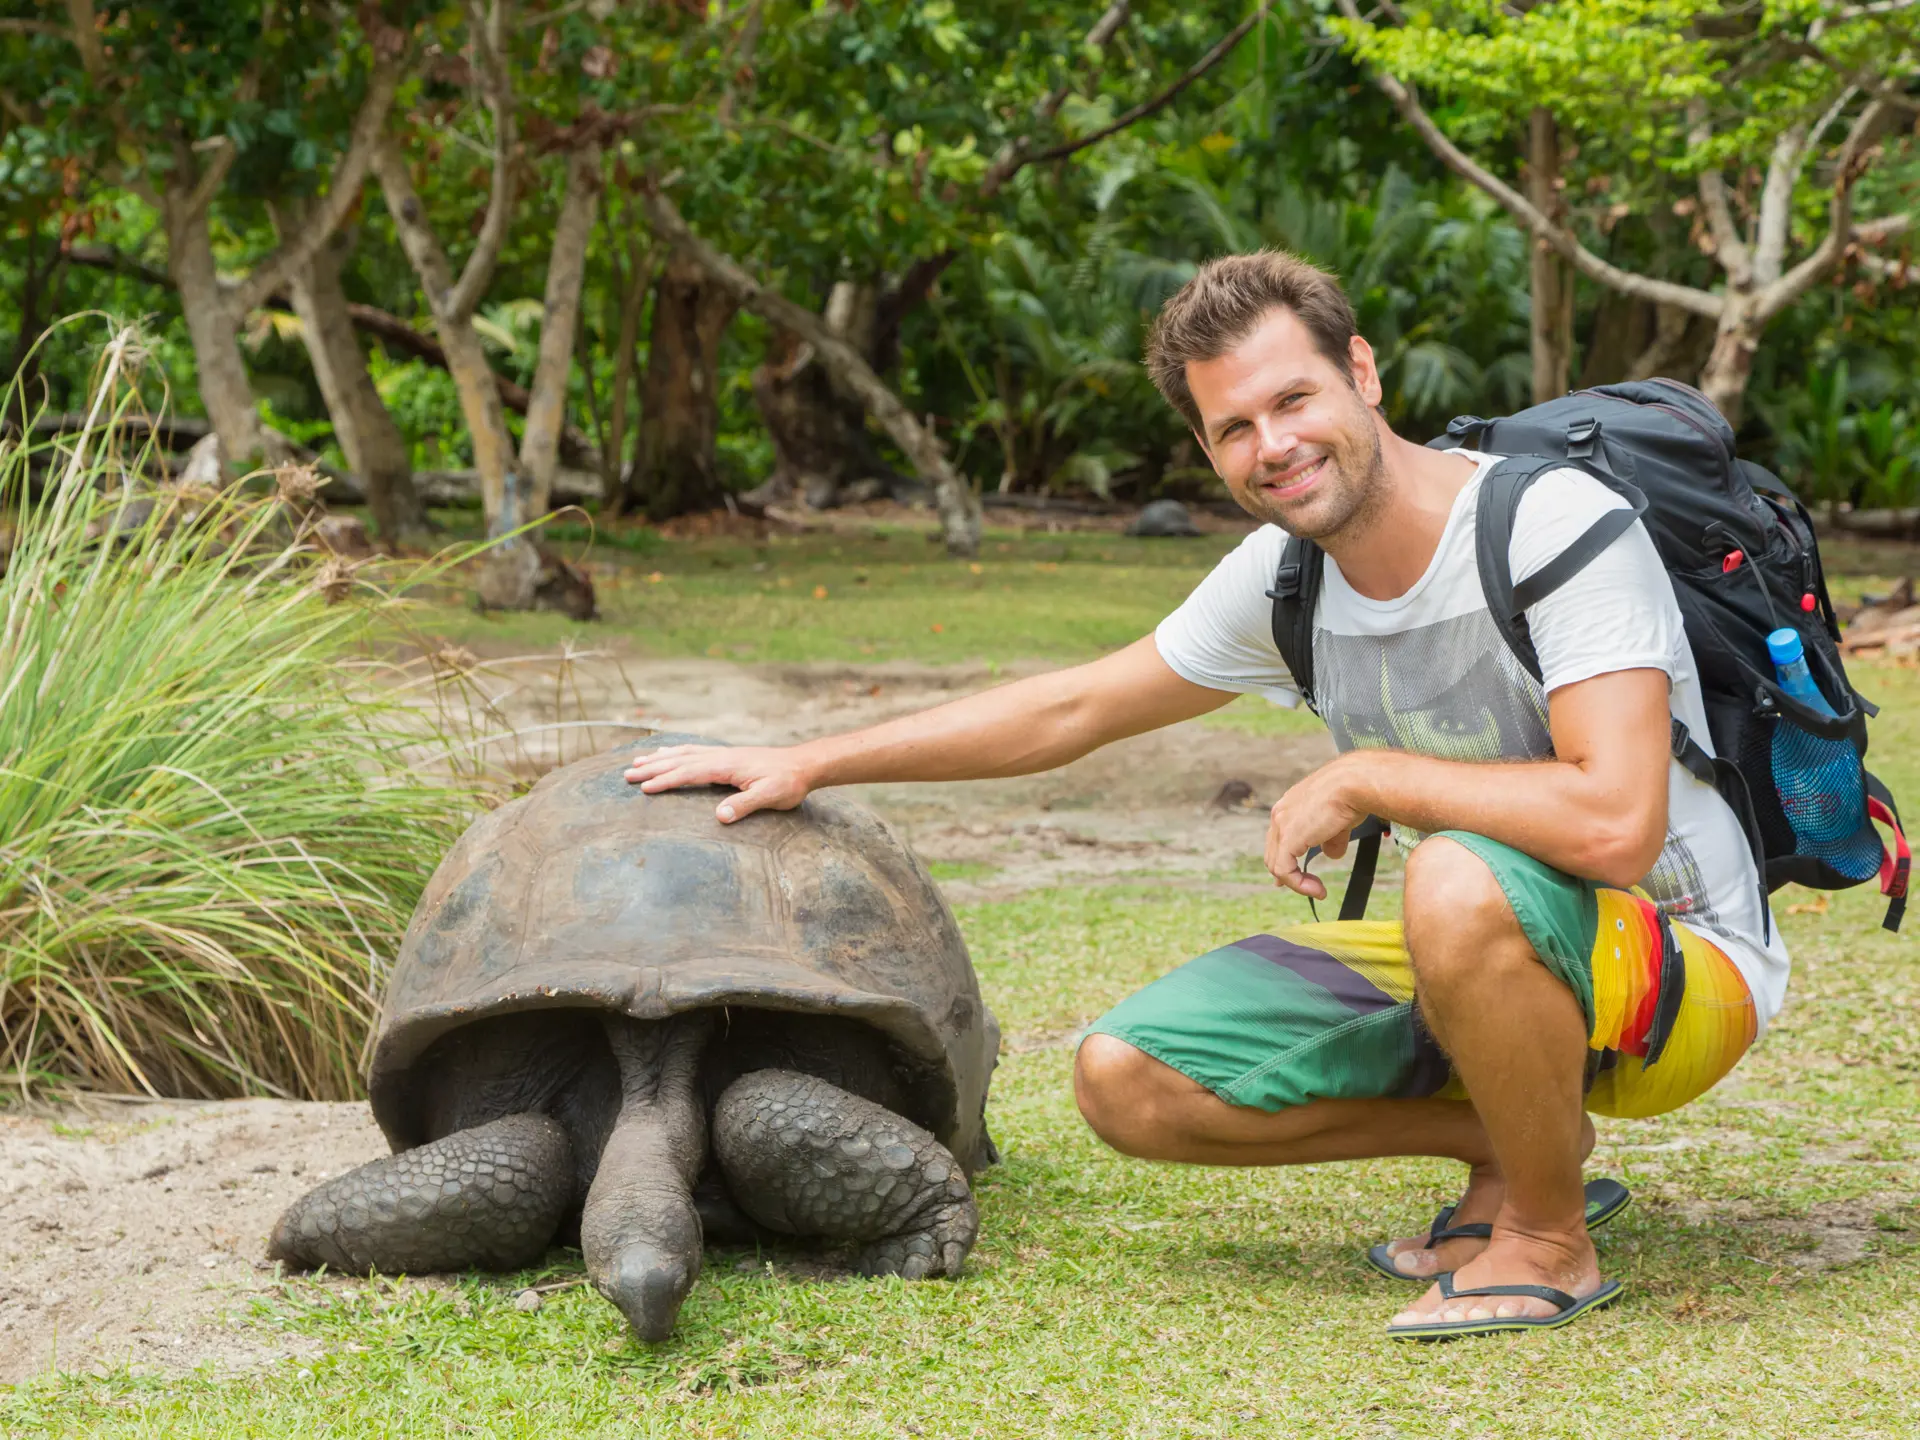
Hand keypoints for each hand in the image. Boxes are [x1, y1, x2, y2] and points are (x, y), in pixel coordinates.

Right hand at [622, 744, 813, 822]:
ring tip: (637, 761)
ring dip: (659, 758)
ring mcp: (723, 754)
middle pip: (679, 760)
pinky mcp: (727, 756)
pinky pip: (695, 751)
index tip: (642, 788)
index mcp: (726, 766)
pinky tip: (668, 753)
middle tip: (626, 774)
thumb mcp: (771, 796)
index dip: (665, 781)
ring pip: (684, 753)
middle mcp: (720, 756)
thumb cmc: (788, 782)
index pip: (688, 773)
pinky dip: (676, 752)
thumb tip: (719, 816)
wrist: (803, 765)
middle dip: (652, 767)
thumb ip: (745, 805)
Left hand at [1264, 755, 1369, 899]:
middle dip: (1287, 874)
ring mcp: (1280, 825)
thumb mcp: (1339, 821)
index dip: (1286, 859)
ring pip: (1277, 865)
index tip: (1298, 877)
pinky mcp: (1287, 838)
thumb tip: (1332, 855)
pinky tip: (1317, 890)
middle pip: (1273, 852)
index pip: (1278, 837)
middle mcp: (1280, 813)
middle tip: (1308, 888)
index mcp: (1289, 805)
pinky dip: (1298, 885)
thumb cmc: (1353, 795)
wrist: (1355, 784)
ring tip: (1318, 890)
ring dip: (1297, 883)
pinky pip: (1284, 871)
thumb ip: (1331, 839)